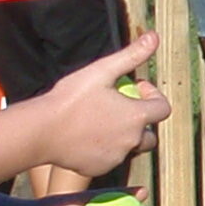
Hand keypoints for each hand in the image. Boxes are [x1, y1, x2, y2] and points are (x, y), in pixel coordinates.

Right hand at [39, 35, 166, 176]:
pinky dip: (104, 149)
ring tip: (100, 120)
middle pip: (150, 134)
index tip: (135, 88)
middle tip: (118, 108)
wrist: (41, 132)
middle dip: (140, 121)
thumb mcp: (101, 71)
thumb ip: (131, 56)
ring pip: (129, 147)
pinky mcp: (100, 169)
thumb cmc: (70, 99)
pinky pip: (110, 159)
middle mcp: (132, 141)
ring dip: (123, 135)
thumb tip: (154, 37)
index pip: (163, 109)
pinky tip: (86, 135)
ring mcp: (116, 157)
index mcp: (136, 117)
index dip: (153, 97)